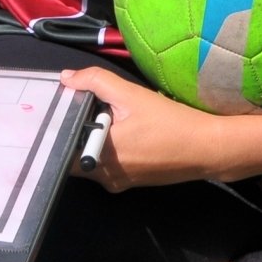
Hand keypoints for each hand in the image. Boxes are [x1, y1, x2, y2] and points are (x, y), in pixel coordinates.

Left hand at [58, 65, 226, 190]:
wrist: (206, 149)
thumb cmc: (168, 122)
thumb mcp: (131, 95)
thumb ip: (95, 81)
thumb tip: (65, 78)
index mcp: (97, 157)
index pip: (59, 148)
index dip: (55, 129)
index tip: (55, 109)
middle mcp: (103, 177)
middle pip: (73, 155)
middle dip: (75, 132)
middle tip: (79, 108)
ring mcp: (117, 183)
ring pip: (90, 160)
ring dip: (92, 140)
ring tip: (103, 116)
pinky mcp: (130, 183)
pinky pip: (106, 166)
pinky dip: (107, 149)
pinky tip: (122, 131)